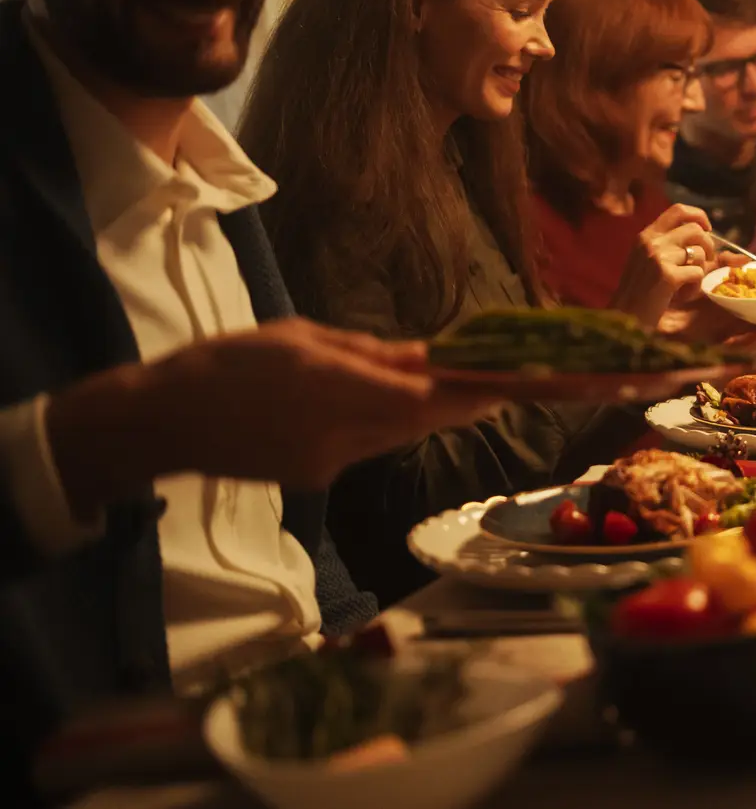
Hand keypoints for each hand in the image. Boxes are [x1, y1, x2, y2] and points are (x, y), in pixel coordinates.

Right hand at [49, 319, 497, 511]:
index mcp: (338, 389)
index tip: (531, 384)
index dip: (484, 391)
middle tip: (533, 386)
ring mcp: (331, 462)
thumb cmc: (229, 363)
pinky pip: (369, 447)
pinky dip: (390, 425)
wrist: (162, 421)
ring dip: (440, 412)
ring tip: (484, 389)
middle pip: (428, 420)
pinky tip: (396, 406)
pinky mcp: (316, 478)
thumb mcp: (303, 338)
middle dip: (477, 402)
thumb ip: (370, 354)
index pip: (430, 395)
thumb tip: (430, 357)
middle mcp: (342, 433)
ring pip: (403, 435)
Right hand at [613, 204, 715, 327]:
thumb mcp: (656, 264)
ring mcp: (658, 256)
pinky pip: (698, 273)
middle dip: (708, 246)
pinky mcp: (666, 275)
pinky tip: (680, 296)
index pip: (678, 210)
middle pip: (696, 230)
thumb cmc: (642, 293)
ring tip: (686, 285)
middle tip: (704, 264)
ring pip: (699, 253)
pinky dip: (695, 288)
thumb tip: (732, 252)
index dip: (699, 216)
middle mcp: (652, 241)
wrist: (624, 317)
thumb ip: (681, 251)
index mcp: (647, 235)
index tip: (708, 229)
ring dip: (700, 271)